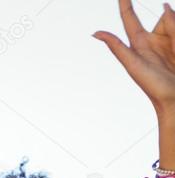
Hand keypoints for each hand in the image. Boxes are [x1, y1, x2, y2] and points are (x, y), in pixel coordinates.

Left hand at [95, 0, 174, 114]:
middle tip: (171, 50)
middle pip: (164, 18)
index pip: (129, 18)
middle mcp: (155, 39)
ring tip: (174, 56)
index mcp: (138, 43)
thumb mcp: (133, 65)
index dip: (125, 3)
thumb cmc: (152, 85)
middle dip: (172, 23)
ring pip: (174, 23)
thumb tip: (95, 33)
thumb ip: (117, 46)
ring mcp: (170, 41)